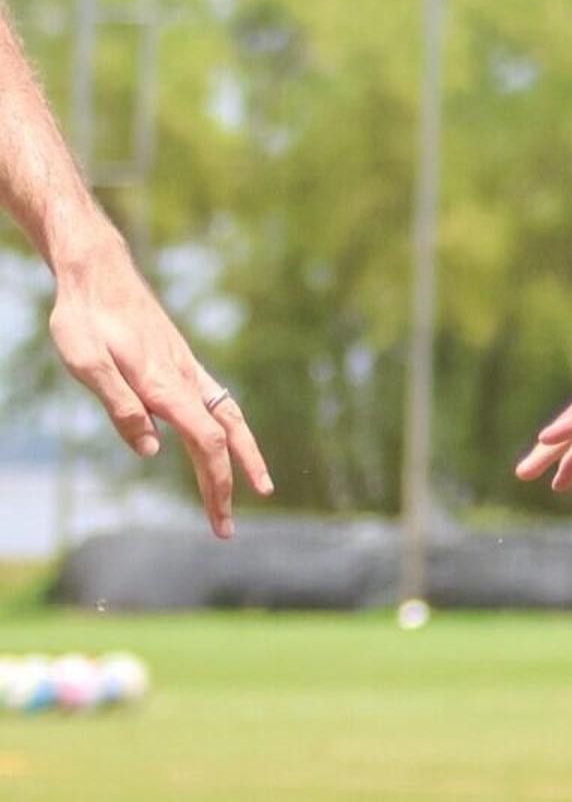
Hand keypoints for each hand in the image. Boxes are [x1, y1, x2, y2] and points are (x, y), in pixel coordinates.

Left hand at [45, 241, 271, 535]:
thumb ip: (120, 406)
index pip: (206, 445)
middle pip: (225, 441)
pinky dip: (232, 430)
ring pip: (231, 420)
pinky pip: (219, 403)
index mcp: (166, 388)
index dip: (217, 486)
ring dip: (246, 456)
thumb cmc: (83, 317)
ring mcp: (189, 372)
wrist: (97, 273)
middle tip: (226, 527)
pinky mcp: (182, 365)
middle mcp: (186, 382)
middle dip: (229, 487)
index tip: (219, 522)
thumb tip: (151, 451)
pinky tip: (226, 440)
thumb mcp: (85, 362)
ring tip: (260, 485)